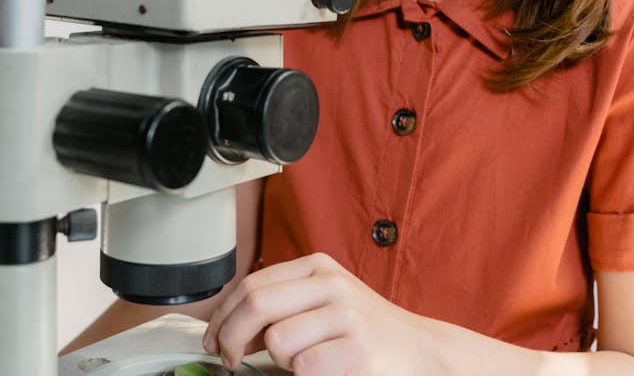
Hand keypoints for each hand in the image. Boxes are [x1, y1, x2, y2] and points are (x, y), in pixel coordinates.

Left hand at [202, 252, 440, 374]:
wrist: (420, 351)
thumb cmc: (364, 331)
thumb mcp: (324, 302)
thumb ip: (282, 304)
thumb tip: (225, 328)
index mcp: (318, 267)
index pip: (251, 285)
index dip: (222, 316)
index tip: (213, 340)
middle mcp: (331, 284)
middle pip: (256, 306)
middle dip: (231, 338)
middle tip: (231, 360)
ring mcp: (346, 315)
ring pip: (278, 341)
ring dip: (280, 362)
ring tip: (304, 361)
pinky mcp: (357, 350)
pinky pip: (304, 368)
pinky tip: (326, 370)